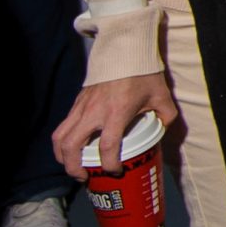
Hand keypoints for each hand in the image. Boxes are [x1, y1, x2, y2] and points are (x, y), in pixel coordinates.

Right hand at [52, 72, 177, 178]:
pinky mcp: (76, 102)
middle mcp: (94, 112)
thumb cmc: (144, 73)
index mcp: (116, 112)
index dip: (110, 164)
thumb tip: (162, 131)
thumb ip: (165, 116)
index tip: (115, 171)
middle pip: (72, 146)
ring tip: (73, 167)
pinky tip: (72, 148)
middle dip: (74, 167)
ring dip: (62, 157)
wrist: (124, 49)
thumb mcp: (162, 96)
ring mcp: (81, 107)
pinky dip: (63, 142)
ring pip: (60, 137)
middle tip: (84, 177)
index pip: (107, 146)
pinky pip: (62, 126)